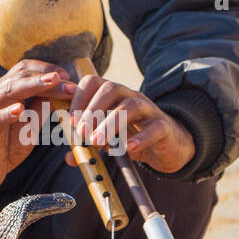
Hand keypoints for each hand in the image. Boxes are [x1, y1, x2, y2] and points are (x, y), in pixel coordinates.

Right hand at [0, 60, 72, 195]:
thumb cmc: (4, 147)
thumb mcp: (27, 126)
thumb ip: (40, 109)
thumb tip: (59, 94)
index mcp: (4, 91)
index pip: (24, 69)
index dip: (47, 69)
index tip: (67, 77)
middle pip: (20, 76)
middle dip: (47, 77)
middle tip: (68, 82)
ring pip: (9, 91)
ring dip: (34, 85)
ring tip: (52, 82)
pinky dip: (8, 112)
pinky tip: (20, 109)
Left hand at [61, 74, 194, 174]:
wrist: (169, 145)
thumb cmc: (133, 137)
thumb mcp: (108, 141)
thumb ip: (88, 146)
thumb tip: (69, 157)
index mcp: (113, 96)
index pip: (94, 81)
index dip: (79, 97)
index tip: (71, 121)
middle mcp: (130, 96)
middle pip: (111, 88)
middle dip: (93, 109)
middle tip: (82, 133)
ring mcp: (148, 109)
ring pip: (131, 106)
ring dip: (110, 123)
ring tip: (97, 142)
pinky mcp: (164, 126)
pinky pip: (154, 127)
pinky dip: (141, 137)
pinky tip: (129, 148)